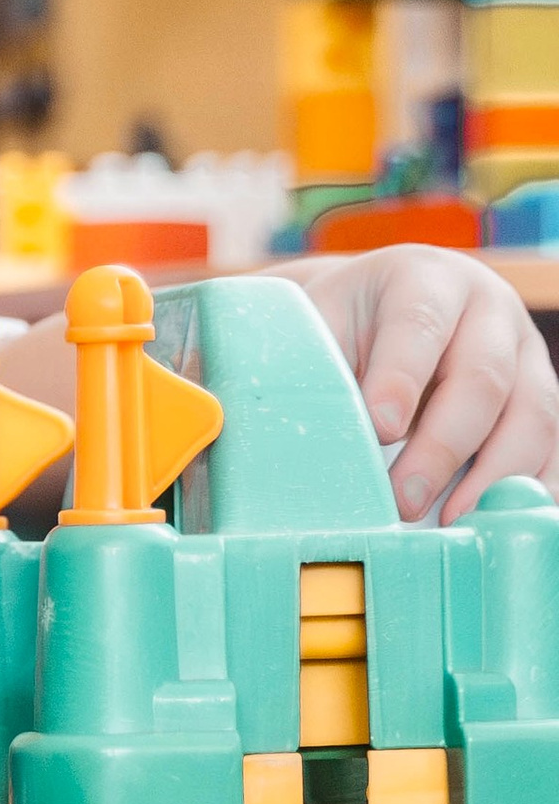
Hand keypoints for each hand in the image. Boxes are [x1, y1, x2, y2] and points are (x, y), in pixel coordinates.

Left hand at [286, 248, 558, 521]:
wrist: (381, 318)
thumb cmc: (342, 331)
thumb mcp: (316, 330)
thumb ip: (307, 372)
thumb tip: (272, 435)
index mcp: (424, 280)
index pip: (420, 325)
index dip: (402, 378)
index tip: (379, 429)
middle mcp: (487, 310)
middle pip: (484, 378)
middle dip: (443, 446)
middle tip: (403, 501)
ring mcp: (525, 354)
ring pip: (532, 415)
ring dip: (492, 477)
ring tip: (448, 523)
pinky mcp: (541, 400)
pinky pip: (553, 449)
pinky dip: (531, 490)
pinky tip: (496, 524)